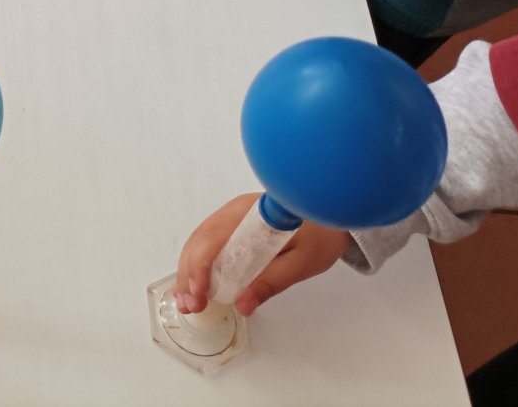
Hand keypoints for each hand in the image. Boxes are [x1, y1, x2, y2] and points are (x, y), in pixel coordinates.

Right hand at [176, 193, 352, 316]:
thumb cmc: (320, 237)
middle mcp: (232, 212)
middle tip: (189, 306)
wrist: (331, 215)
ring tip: (186, 301)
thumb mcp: (302, 263)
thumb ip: (272, 281)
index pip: (212, 238)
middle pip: (199, 241)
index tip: (199, 294)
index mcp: (248, 214)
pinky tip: (195, 285)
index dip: (200, 266)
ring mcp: (230, 217)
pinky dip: (198, 265)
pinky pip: (208, 244)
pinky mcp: (232, 226)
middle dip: (188, 274)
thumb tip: (243, 305)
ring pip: (198, 243)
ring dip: (188, 272)